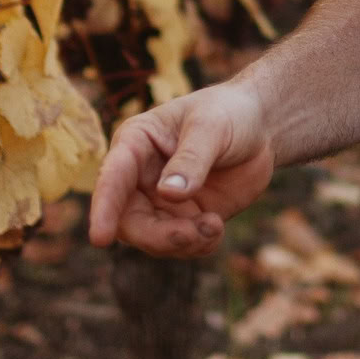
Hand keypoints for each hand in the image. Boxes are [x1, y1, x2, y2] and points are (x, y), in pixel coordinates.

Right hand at [86, 79, 275, 257]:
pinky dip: (197, 245)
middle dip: (156, 236)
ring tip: (214, 225)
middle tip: (191, 234)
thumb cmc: (228, 113)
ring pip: (154, 239)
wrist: (260, 127)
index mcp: (135, 144)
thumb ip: (191, 159)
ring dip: (182, 242)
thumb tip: (168, 194)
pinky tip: (216, 227)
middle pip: (129, 220)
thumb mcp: (211, 128)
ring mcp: (161, 201)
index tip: (100, 238)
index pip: (112, 177)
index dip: (104, 208)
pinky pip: (181, 244)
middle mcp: (139, 177)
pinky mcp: (185, 218)